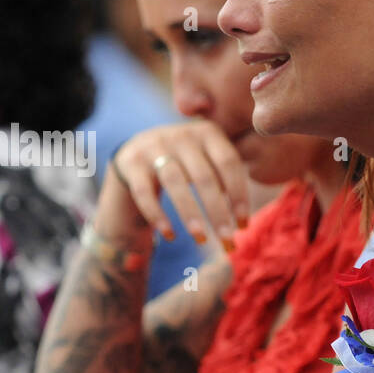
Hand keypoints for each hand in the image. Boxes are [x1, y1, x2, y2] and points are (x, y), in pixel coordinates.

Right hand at [110, 120, 249, 247]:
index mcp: (207, 132)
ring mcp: (153, 146)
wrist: (136, 151)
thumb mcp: (207, 160)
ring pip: (175, 182)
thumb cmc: (184, 164)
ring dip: (191, 214)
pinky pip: (144, 192)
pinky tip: (170, 235)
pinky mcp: (131, 162)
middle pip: (204, 177)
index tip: (242, 225)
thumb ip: (226, 177)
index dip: (239, 195)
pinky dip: (158, 215)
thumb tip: (241, 223)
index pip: (229, 164)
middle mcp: (181, 135)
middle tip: (227, 240)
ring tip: (201, 239)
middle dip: (217, 212)